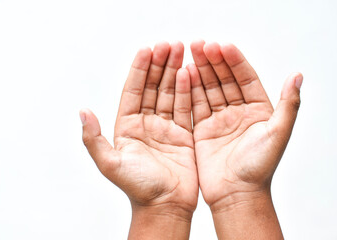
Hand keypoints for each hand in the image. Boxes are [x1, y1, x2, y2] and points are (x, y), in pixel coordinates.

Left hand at [80, 42, 197, 238]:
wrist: (165, 207)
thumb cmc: (138, 188)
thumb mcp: (110, 164)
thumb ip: (93, 139)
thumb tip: (82, 112)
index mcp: (127, 127)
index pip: (133, 91)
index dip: (139, 70)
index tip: (146, 50)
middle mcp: (145, 124)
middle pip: (152, 87)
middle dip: (159, 65)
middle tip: (168, 44)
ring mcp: (165, 127)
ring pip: (169, 93)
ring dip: (174, 72)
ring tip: (181, 51)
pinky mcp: (183, 134)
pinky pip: (184, 107)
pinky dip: (188, 90)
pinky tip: (190, 73)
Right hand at [189, 40, 301, 238]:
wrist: (236, 194)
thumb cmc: (259, 167)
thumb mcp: (278, 133)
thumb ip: (288, 104)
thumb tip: (297, 75)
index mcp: (257, 110)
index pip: (245, 78)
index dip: (235, 61)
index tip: (223, 46)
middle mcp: (237, 112)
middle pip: (224, 80)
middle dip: (213, 61)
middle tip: (201, 44)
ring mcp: (219, 120)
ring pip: (208, 89)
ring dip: (200, 71)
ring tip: (191, 53)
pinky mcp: (202, 129)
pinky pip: (195, 105)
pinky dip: (190, 90)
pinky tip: (184, 75)